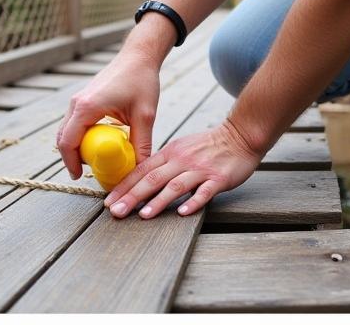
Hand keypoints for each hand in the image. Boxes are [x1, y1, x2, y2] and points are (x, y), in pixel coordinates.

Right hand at [55, 51, 159, 178]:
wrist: (140, 54)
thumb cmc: (142, 80)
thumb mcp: (145, 115)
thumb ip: (142, 143)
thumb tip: (141, 168)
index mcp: (87, 107)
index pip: (68, 143)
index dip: (71, 163)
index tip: (80, 177)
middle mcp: (77, 102)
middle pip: (63, 138)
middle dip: (72, 157)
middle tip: (89, 170)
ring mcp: (79, 98)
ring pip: (67, 129)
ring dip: (76, 145)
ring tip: (94, 158)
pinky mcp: (84, 96)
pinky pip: (75, 121)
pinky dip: (81, 134)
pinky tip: (98, 140)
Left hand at [104, 119, 261, 219]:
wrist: (241, 134)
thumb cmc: (209, 145)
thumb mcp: (182, 147)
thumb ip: (163, 163)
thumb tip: (139, 181)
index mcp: (171, 152)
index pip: (142, 169)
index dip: (124, 186)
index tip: (108, 202)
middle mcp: (183, 160)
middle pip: (154, 178)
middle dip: (133, 196)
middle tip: (116, 212)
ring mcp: (201, 169)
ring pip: (176, 185)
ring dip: (158, 201)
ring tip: (143, 215)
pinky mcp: (218, 178)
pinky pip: (204, 191)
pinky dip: (193, 202)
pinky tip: (182, 212)